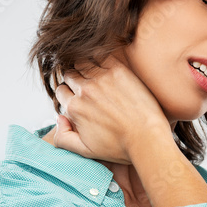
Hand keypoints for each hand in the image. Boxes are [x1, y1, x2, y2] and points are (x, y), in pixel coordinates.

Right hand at [52, 54, 169, 163]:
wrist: (147, 138)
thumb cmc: (120, 147)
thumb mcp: (85, 151)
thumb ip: (62, 138)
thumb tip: (59, 118)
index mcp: (75, 107)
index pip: (61, 91)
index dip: (69, 93)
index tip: (79, 96)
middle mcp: (84, 90)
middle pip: (70, 75)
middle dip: (75, 79)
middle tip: (88, 85)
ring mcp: (101, 78)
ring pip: (82, 62)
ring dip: (85, 66)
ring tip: (95, 74)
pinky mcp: (118, 70)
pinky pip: (100, 55)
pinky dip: (98, 57)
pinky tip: (104, 64)